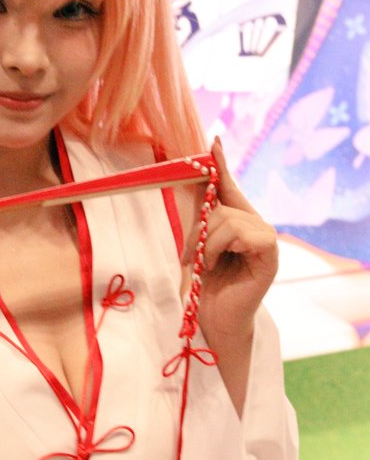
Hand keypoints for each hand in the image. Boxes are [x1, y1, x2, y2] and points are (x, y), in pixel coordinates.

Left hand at [185, 138, 278, 346]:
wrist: (216, 318)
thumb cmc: (207, 285)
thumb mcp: (198, 244)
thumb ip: (200, 215)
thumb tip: (193, 179)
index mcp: (239, 220)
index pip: (229, 186)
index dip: (221, 164)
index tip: (213, 141)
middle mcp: (256, 224)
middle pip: (221, 206)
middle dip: (197, 230)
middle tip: (189, 256)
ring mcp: (266, 237)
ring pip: (227, 220)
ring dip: (206, 244)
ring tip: (203, 265)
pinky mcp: (269, 252)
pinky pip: (239, 234)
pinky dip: (219, 248)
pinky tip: (218, 265)